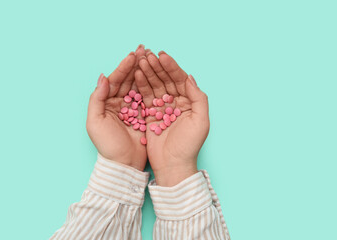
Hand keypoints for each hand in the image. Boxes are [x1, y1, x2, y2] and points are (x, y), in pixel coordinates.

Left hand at [86, 45, 146, 170]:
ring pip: (138, 85)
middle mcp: (118, 103)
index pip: (115, 80)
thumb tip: (103, 77)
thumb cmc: (107, 145)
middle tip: (144, 49)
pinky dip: (151, 85)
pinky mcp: (143, 114)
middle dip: (135, 64)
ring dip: (144, 71)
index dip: (123, 67)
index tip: (132, 55)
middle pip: (127, 80)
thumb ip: (96, 99)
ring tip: (152, 58)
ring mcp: (132, 108)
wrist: (123, 164)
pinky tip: (157, 75)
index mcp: (106, 103)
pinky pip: (147, 97)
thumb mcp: (95, 122)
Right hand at [135, 50, 209, 185]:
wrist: (173, 165)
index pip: (180, 79)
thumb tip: (190, 77)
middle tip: (147, 54)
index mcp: (189, 101)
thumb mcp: (201, 121)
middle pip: (166, 79)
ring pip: (154, 85)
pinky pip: (145, 96)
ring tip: (140, 60)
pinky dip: (141, 85)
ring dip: (148, 72)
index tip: (162, 55)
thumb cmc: (189, 145)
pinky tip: (136, 75)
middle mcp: (175, 102)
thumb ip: (198, 98)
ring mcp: (162, 107)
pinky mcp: (150, 114)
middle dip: (157, 67)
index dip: (171, 67)